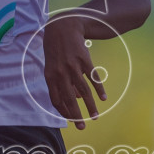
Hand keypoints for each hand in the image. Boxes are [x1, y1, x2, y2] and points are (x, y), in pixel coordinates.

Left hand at [42, 13, 105, 129]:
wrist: (63, 27)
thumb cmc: (56, 49)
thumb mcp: (53, 65)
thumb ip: (62, 82)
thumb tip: (76, 98)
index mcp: (50, 76)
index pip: (55, 100)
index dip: (63, 112)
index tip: (70, 120)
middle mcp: (61, 73)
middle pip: (69, 99)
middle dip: (76, 116)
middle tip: (82, 127)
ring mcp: (73, 67)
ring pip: (83, 91)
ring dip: (90, 106)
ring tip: (95, 116)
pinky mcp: (84, 60)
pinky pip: (93, 78)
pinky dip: (99, 89)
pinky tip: (103, 98)